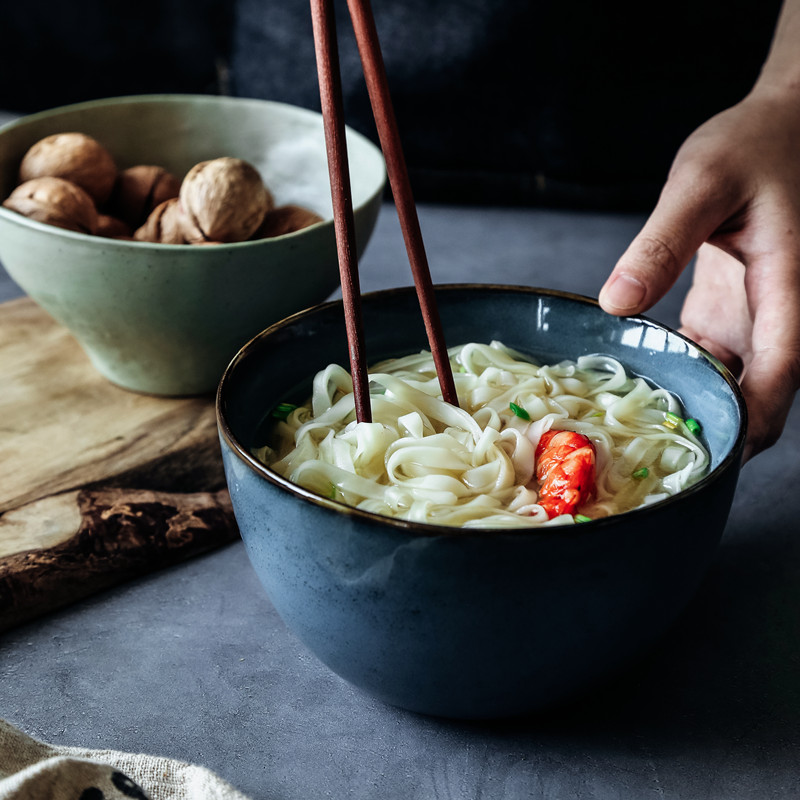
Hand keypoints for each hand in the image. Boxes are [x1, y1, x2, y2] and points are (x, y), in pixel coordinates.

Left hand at [599, 89, 799, 460]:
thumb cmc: (751, 147)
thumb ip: (662, 242)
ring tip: (635, 442)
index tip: (706, 458)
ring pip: (738, 392)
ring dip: (698, 416)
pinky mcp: (734, 320)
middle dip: (719, 435)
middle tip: (653, 464)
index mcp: (790, 290)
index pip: (781, 373)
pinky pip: (712, 370)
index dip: (749, 424)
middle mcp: (781, 318)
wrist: (778, 132)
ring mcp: (758, 324)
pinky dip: (682, 387)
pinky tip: (636, 398)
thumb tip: (617, 302)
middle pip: (762, 400)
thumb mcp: (700, 182)